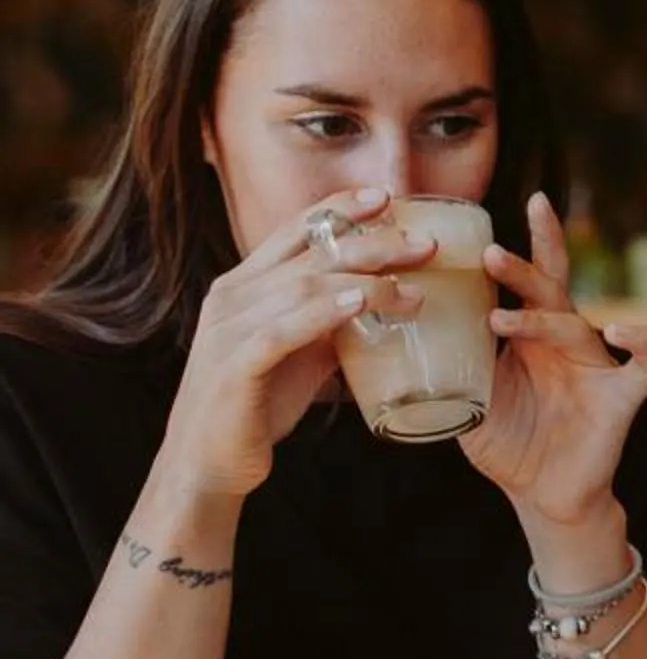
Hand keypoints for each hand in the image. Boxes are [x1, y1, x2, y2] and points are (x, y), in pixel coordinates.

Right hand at [158, 186, 436, 500]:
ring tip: (412, 286)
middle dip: (372, 242)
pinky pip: (282, 330)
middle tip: (424, 245)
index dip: (340, 207)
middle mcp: (232, 297)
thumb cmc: (258, 403)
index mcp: (244, 285)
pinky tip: (360, 304)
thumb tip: (384, 298)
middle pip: (310, 253)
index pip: (295, 229)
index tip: (387, 196)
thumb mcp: (302, 350)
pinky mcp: (234, 366)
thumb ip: (331, 320)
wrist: (210, 461)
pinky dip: (324, 313)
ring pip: (302, 286)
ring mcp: (228, 329)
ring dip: (364, 280)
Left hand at [462, 193, 646, 526]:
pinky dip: (642, 342)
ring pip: (575, 324)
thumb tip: (387, 349)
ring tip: (501, 319)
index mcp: (528, 337)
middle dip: (522, 265)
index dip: (515, 246)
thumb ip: (445, 374)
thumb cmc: (509, 445)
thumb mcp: (467, 405)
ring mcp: (594, 366)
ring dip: (539, 317)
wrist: (545, 496)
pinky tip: (621, 331)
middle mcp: (563, 342)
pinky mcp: (622, 396)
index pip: (522, 282)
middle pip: (549, 288)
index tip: (483, 220)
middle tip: (488, 252)